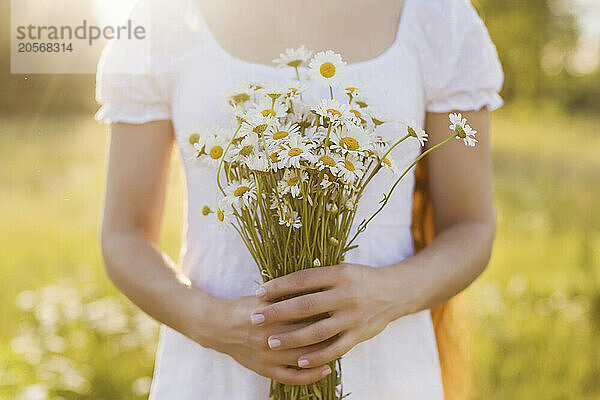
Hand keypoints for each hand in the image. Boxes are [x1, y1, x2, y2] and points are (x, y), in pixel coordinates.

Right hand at [194, 294, 333, 384]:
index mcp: (272, 315)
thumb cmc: (246, 306)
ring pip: (304, 358)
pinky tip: (326, 368)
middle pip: (309, 336)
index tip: (343, 306)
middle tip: (348, 325)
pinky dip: (311, 375)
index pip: (307, 314)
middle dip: (331, 331)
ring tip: (342, 344)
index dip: (327, 310)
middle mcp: (270, 337)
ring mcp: (268, 357)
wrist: (217, 326)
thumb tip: (321, 287)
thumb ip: (290, 294)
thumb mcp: (266, 296)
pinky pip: (292, 377)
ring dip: (325, 353)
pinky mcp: (264, 370)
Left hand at [251, 264, 406, 368]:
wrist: (395, 291)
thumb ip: (317, 278)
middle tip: (256, 318)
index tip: (259, 292)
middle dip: (278, 313)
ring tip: (271, 342)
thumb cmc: (360, 279)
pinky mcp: (359, 334)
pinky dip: (317, 356)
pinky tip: (300, 361)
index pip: (303, 279)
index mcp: (339, 274)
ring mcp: (353, 316)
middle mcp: (346, 295)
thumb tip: (283, 285)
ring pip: (318, 331)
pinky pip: (336, 348)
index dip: (279, 286)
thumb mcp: (341, 270)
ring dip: (292, 338)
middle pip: (306, 305)